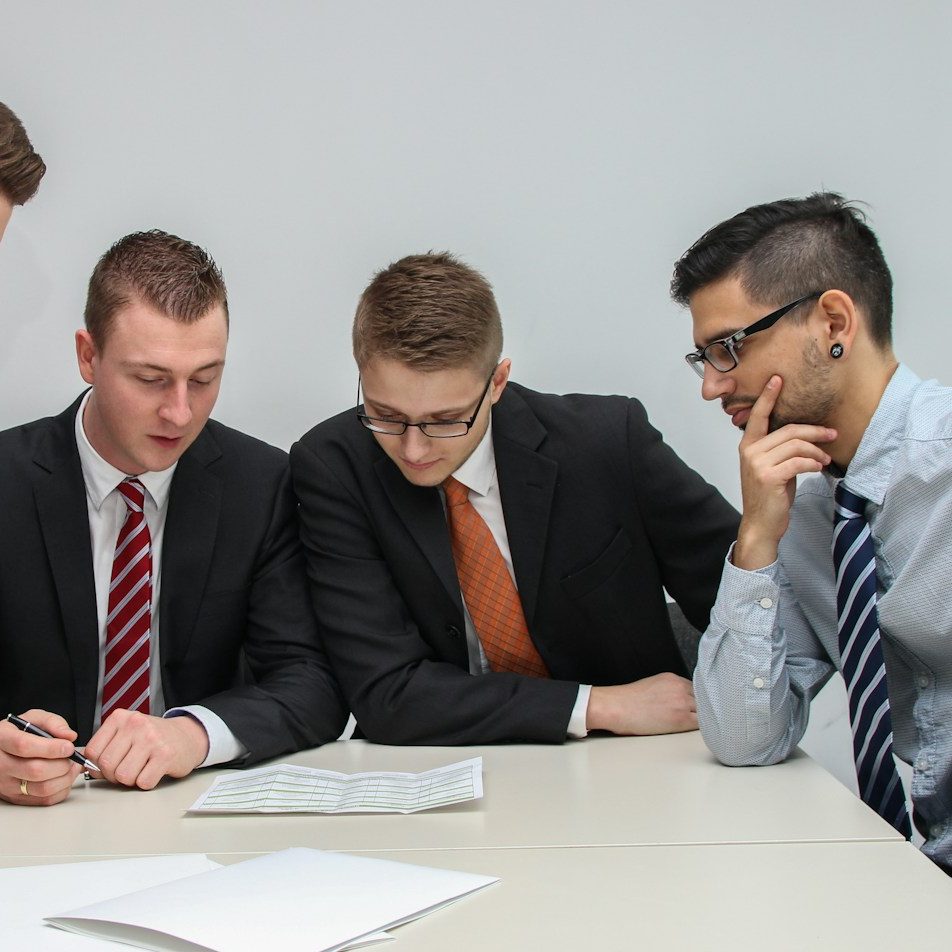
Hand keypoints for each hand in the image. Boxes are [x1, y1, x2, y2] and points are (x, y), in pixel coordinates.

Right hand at [0, 709, 81, 805]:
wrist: (1, 751)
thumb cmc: (19, 733)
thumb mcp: (32, 719)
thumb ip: (53, 723)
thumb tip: (70, 737)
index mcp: (2, 740)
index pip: (25, 746)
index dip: (51, 748)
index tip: (69, 746)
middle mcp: (1, 764)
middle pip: (36, 770)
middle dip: (62, 764)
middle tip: (72, 757)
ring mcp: (6, 784)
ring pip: (42, 788)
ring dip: (65, 778)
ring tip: (72, 766)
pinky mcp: (15, 798)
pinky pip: (44, 800)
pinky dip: (62, 790)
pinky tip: (65, 777)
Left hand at [84, 710, 209, 789]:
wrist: (187, 736)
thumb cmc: (152, 738)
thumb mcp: (127, 734)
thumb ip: (106, 747)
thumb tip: (87, 768)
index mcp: (121, 718)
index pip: (92, 751)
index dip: (98, 765)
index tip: (111, 764)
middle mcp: (136, 724)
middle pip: (107, 765)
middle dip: (114, 775)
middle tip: (128, 769)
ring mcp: (152, 738)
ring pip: (123, 776)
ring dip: (131, 780)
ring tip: (142, 769)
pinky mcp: (166, 755)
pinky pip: (143, 782)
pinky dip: (147, 783)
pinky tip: (154, 770)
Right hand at [586, 673, 697, 734]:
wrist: (616, 707)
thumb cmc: (627, 701)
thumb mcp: (651, 686)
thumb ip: (669, 690)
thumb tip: (678, 702)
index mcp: (672, 678)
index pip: (696, 688)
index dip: (697, 700)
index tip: (696, 708)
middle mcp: (679, 687)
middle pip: (703, 698)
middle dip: (702, 708)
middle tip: (699, 719)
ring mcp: (682, 702)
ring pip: (705, 711)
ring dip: (703, 718)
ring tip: (699, 727)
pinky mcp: (681, 718)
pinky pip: (702, 724)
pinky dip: (704, 728)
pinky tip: (699, 732)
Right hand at [733, 375, 835, 569]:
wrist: (761, 523)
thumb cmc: (769, 496)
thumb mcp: (772, 467)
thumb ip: (780, 449)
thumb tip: (806, 435)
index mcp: (748, 446)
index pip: (758, 416)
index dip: (768, 397)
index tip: (777, 380)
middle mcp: (750, 451)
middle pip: (788, 430)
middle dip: (815, 431)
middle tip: (832, 434)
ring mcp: (757, 463)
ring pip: (796, 445)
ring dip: (817, 450)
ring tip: (825, 459)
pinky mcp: (769, 476)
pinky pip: (799, 461)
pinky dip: (813, 463)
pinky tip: (818, 467)